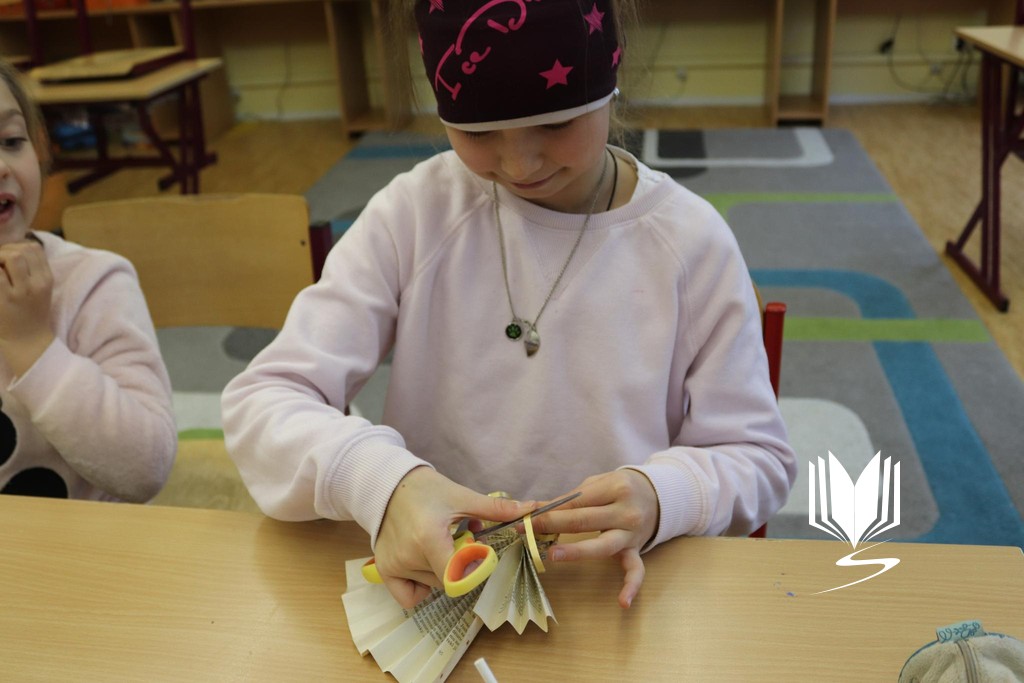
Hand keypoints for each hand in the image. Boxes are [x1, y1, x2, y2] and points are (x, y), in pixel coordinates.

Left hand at [0, 240, 54, 375]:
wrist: (27, 341)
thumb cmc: (31, 313)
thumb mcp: (40, 290)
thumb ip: (31, 269)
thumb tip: (11, 248)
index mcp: (46, 279)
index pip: (34, 248)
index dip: (17, 247)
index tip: (8, 259)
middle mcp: (37, 284)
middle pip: (21, 251)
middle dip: (4, 252)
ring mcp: (21, 292)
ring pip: (11, 257)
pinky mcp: (4, 299)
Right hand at [373, 467, 535, 608]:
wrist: (388, 484)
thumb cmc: (426, 489)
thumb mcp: (462, 497)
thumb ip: (495, 510)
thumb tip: (530, 510)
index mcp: (429, 538)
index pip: (459, 576)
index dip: (474, 568)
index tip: (476, 551)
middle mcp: (409, 556)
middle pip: (448, 579)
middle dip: (459, 564)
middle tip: (457, 539)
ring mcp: (394, 565)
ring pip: (432, 585)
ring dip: (442, 570)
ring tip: (439, 543)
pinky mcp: (384, 569)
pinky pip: (409, 596)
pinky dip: (420, 587)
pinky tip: (424, 564)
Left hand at [528, 470, 659, 608]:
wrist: (658, 496)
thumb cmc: (620, 489)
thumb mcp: (598, 484)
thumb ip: (571, 498)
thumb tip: (536, 509)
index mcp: (615, 488)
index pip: (576, 501)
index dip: (549, 509)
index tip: (525, 516)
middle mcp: (626, 511)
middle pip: (584, 520)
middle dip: (552, 524)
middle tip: (527, 530)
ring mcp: (632, 534)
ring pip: (603, 545)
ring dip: (577, 551)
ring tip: (553, 554)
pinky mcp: (637, 550)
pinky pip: (636, 570)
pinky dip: (631, 586)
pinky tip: (623, 602)